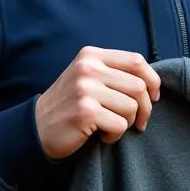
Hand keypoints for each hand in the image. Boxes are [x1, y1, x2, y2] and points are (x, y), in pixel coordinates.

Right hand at [35, 47, 162, 160]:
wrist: (36, 127)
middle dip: (145, 108)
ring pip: (132, 107)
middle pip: (139, 86)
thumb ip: (114, 73)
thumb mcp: (88, 78)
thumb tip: (153, 82)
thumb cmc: (70, 105)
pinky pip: (120, 125)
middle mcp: (88, 68)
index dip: (152, 80)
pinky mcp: (85, 111)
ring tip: (111, 126)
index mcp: (91, 56)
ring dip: (127, 123)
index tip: (153, 97)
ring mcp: (85, 89)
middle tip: (138, 122)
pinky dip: (115, 135)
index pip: (136, 61)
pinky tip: (101, 135)